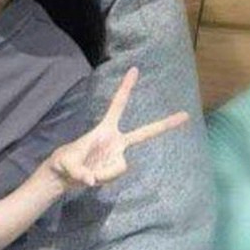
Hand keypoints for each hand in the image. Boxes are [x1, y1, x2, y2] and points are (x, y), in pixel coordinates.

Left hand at [47, 66, 190, 189]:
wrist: (64, 177)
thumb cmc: (63, 162)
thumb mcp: (66, 164)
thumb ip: (79, 172)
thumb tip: (91, 180)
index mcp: (104, 130)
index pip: (117, 106)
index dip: (125, 88)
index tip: (134, 69)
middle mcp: (116, 141)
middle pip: (144, 133)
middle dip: (165, 124)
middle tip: (186, 115)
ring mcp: (117, 156)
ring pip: (120, 167)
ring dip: (104, 173)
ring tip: (88, 173)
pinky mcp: (116, 168)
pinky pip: (114, 175)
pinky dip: (102, 179)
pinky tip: (92, 178)